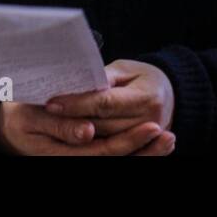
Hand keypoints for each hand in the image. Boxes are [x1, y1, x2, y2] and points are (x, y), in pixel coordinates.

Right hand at [0, 99, 166, 155]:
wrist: (7, 127)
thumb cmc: (17, 117)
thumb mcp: (30, 118)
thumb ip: (60, 126)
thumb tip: (88, 133)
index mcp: (59, 153)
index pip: (100, 149)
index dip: (126, 140)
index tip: (149, 125)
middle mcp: (72, 159)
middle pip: (113, 157)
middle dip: (142, 148)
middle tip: (167, 133)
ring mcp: (78, 158)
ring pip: (116, 161)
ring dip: (144, 153)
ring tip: (169, 140)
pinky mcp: (83, 154)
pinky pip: (110, 156)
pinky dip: (134, 152)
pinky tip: (154, 144)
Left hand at [44, 60, 176, 155]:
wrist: (170, 94)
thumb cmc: (145, 76)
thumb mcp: (127, 69)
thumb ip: (105, 77)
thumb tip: (79, 82)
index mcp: (146, 97)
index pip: (105, 103)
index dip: (77, 103)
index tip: (53, 102)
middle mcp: (148, 121)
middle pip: (101, 125)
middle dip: (72, 118)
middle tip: (46, 111)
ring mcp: (144, 137)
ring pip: (102, 139)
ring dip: (76, 131)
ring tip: (52, 121)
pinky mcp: (139, 147)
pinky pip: (110, 147)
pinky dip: (90, 141)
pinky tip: (72, 134)